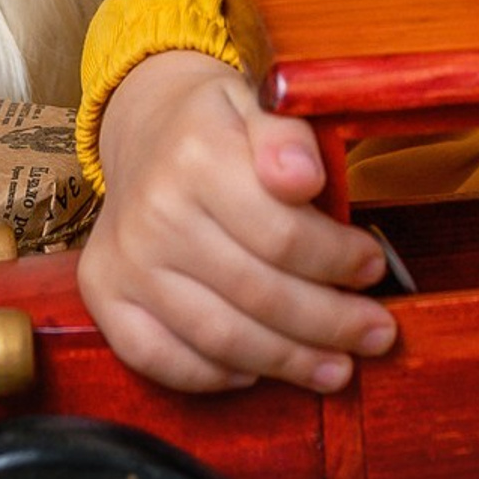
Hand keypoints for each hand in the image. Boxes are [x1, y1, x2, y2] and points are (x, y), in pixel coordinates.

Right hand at [77, 50, 396, 394]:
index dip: (337, 260)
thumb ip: (287, 134)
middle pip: (257, 293)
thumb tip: (303, 178)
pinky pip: (161, 359)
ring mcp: (124, 259)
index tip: (372, 267)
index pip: (281, 233)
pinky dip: (216, 376)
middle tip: (374, 333)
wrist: (143, 128)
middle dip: (329, 322)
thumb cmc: (216, 124)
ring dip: (288, 361)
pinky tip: (257, 371)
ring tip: (336, 368)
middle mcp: (152, 211)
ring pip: (219, 337)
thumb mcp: (256, 102)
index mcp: (195, 154)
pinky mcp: (104, 294)